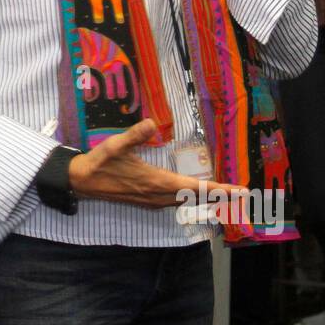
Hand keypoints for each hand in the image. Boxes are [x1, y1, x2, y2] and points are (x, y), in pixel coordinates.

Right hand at [68, 119, 246, 208]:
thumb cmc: (100, 162)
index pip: (195, 188)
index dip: (219, 190)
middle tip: (242, 193)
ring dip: (206, 198)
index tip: (240, 191)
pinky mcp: (147, 201)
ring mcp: (152, 201)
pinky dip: (191, 198)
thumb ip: (135, 134)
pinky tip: (193, 192)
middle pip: (196, 198)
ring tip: (224, 192)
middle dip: (220, 195)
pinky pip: (176, 202)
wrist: (82, 182)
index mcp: (156, 182)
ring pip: (187, 201)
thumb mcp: (116, 145)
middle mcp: (158, 196)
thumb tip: (153, 122)